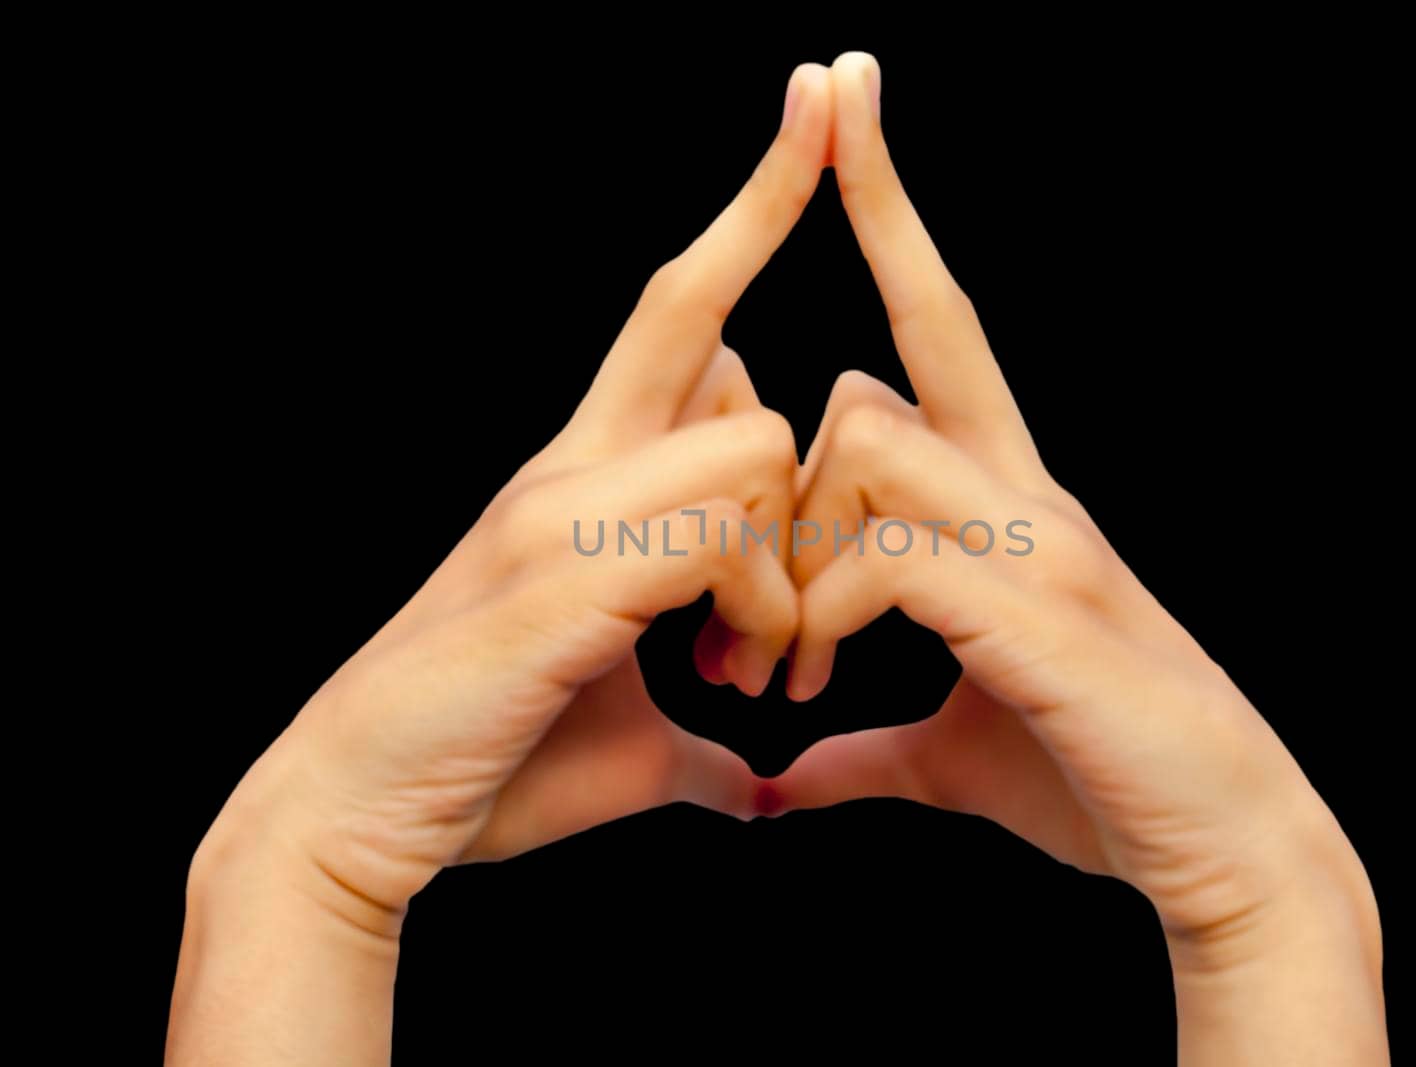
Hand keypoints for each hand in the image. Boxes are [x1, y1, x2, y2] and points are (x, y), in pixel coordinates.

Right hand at [169, 63, 833, 1065]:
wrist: (363, 811)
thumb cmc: (492, 762)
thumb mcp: (632, 733)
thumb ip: (695, 727)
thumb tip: (749, 776)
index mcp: (589, 476)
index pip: (682, 304)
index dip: (754, 207)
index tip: (819, 107)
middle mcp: (573, 464)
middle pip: (718, 339)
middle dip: (795, 457)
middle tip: (783, 632)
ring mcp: (564, 507)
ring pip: (747, 437)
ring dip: (783, 566)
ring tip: (755, 674)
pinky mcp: (567, 567)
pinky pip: (717, 524)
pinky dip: (755, 606)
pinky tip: (723, 677)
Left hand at [771, 54, 1386, 1063]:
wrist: (1215, 841)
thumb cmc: (1087, 778)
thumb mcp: (943, 750)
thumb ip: (862, 739)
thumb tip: (787, 774)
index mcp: (1001, 500)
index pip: (934, 322)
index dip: (890, 210)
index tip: (846, 101)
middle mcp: (1024, 492)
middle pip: (865, 385)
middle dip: (782, 492)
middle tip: (753, 638)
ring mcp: (1038, 541)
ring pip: (872, 440)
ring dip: (800, 557)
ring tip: (782, 674)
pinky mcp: (1038, 607)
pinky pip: (895, 548)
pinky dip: (832, 611)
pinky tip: (817, 688)